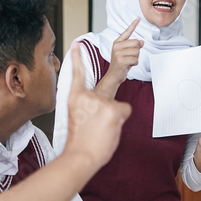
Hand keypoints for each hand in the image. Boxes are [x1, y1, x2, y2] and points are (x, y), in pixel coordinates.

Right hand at [64, 42, 131, 169]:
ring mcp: (101, 101)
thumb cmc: (80, 141)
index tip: (77, 44)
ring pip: (117, 104)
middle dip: (106, 109)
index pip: (77, 74)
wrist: (80, 156)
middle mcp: (87, 96)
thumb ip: (88, 108)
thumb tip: (102, 107)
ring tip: (101, 130)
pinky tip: (109, 129)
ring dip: (113, 118)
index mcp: (75, 98)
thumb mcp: (79, 119)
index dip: (77, 58)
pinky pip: (125, 110)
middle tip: (97, 125)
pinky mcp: (113, 109)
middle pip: (107, 93)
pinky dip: (120, 120)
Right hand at [96, 19, 141, 97]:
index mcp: (117, 42)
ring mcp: (118, 53)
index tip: (138, 18)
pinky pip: (135, 60)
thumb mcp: (127, 53)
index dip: (133, 25)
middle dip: (137, 51)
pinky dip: (135, 63)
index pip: (127, 32)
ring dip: (136, 58)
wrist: (113, 75)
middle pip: (136, 43)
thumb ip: (133, 46)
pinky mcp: (121, 60)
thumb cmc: (121, 63)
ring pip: (137, 52)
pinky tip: (129, 65)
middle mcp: (117, 46)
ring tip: (129, 61)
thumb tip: (141, 42)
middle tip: (130, 57)